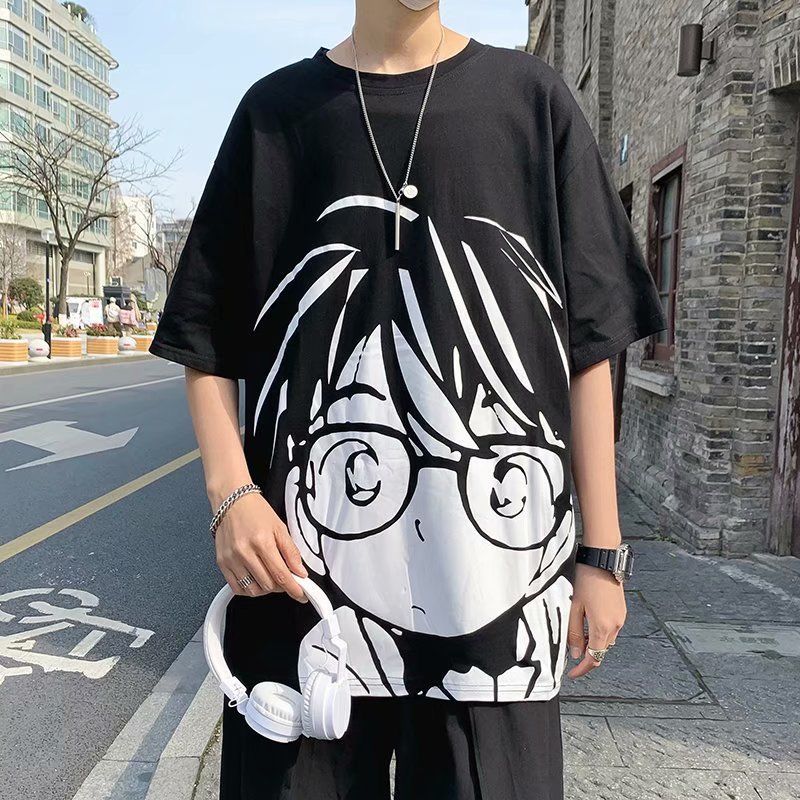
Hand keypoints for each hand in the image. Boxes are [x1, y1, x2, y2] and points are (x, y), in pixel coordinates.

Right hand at [214, 492, 308, 601]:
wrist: (231, 501)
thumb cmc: (256, 511)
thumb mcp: (280, 527)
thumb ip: (291, 552)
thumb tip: (300, 572)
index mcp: (262, 542)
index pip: (280, 574)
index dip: (293, 588)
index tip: (300, 594)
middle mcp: (244, 552)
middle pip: (267, 585)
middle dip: (281, 586)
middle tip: (285, 578)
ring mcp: (231, 559)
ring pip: (253, 589)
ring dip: (266, 589)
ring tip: (271, 577)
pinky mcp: (222, 563)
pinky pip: (237, 588)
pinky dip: (249, 589)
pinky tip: (256, 580)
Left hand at [566, 562, 625, 677]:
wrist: (603, 559)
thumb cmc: (586, 579)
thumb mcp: (574, 607)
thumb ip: (574, 633)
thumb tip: (576, 654)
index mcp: (603, 627)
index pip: (594, 658)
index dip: (582, 669)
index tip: (572, 673)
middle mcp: (616, 625)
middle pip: (601, 651)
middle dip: (587, 654)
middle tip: (570, 650)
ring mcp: (621, 618)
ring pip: (606, 640)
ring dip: (593, 642)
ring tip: (577, 632)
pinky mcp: (621, 611)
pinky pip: (611, 629)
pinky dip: (600, 632)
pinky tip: (588, 621)